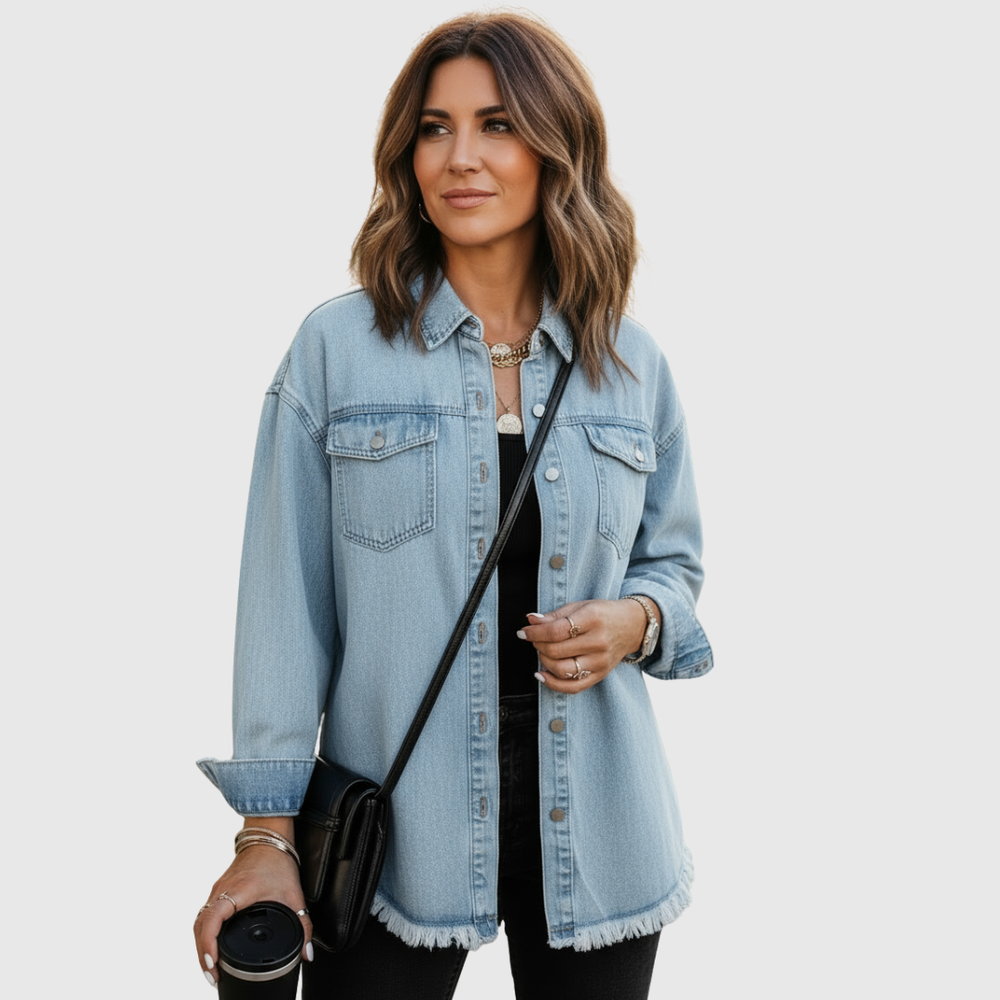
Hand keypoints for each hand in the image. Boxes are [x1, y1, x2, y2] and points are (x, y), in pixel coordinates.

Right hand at [193, 834, 312, 987]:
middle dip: (203, 954)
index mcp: (238, 890)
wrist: (267, 838)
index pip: (213, 919)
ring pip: (200, 922)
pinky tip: (211, 948)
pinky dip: (205, 934)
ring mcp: (217, 890)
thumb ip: (302, 925)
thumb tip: (306, 953)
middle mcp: (222, 891)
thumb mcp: (294, 894)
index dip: (208, 943)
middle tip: (213, 976)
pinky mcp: (218, 891)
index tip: (212, 963)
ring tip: (211, 969)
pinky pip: (204, 915)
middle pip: (201, 926)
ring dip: (202, 945)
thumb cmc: (278, 861)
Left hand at [517, 598, 655, 693]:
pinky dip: (553, 684)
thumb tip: (531, 621)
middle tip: (533, 639)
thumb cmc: (603, 614)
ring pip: (562, 670)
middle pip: (556, 650)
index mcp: (593, 619)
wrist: (632, 626)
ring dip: (543, 661)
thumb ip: (555, 615)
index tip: (523, 631)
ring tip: (541, 652)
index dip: (535, 632)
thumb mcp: (580, 606)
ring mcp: (600, 662)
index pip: (556, 630)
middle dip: (538, 645)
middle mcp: (598, 642)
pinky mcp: (600, 675)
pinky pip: (573, 687)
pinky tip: (541, 674)